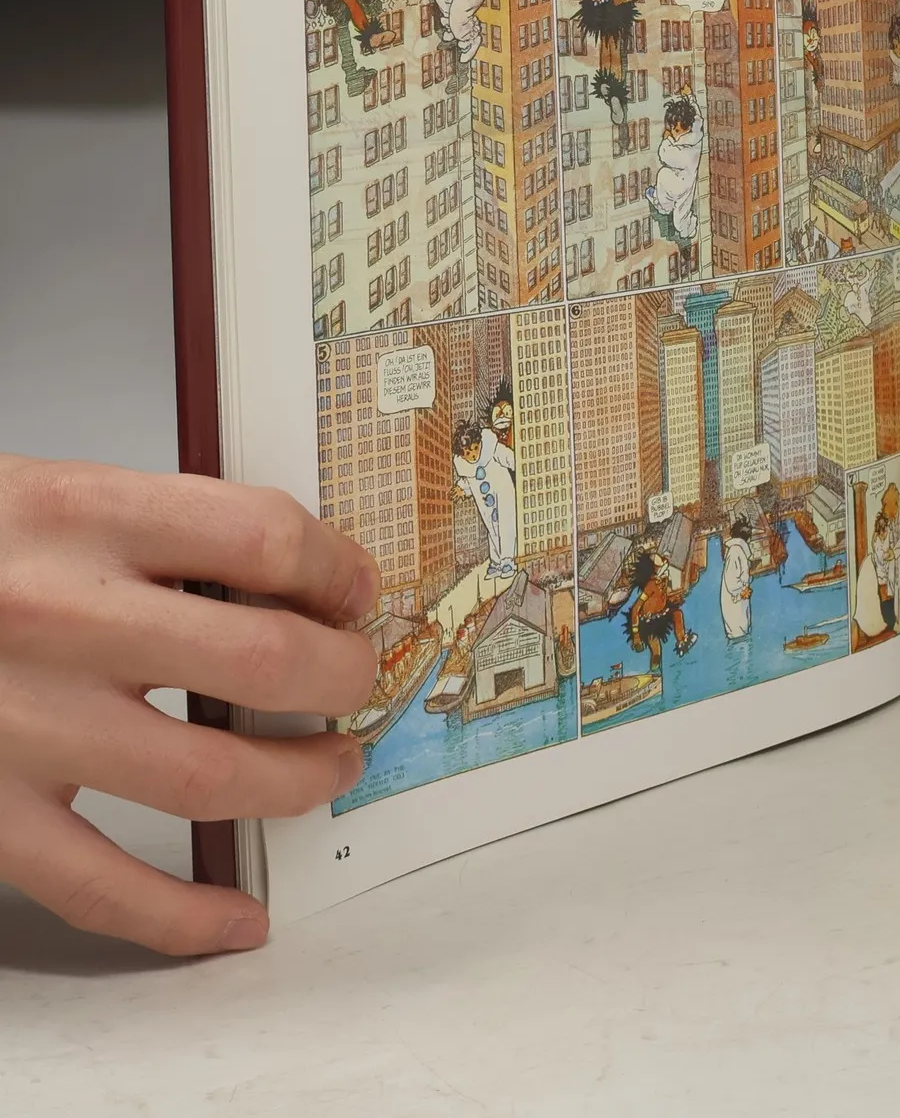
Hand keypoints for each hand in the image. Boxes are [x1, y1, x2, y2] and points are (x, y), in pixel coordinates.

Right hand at [0, 455, 377, 955]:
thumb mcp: (44, 494)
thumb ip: (153, 527)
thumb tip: (285, 573)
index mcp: (77, 514)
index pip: (262, 535)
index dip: (335, 565)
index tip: (354, 588)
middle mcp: (56, 618)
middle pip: (263, 658)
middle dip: (341, 675)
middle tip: (357, 679)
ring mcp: (18, 726)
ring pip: (210, 778)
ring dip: (297, 781)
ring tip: (331, 767)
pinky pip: (101, 885)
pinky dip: (183, 914)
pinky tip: (235, 915)